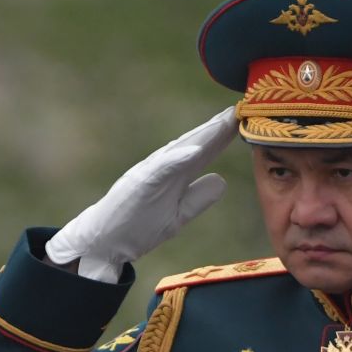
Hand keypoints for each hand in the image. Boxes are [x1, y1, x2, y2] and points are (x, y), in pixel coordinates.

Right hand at [44, 107, 238, 282]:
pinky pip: (160, 169)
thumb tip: (221, 180)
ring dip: (203, 135)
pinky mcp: (139, 184)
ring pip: (180, 149)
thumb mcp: (177, 215)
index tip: (247, 120)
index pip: (204, 151)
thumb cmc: (137, 227)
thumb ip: (198, 198)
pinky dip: (177, 158)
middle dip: (219, 127)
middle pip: (196, 143)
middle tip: (242, 109)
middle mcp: (163, 167)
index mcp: (173, 174)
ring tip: (225, 120)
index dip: (224, 136)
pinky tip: (195, 150)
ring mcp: (150, 173)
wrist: (104, 242)